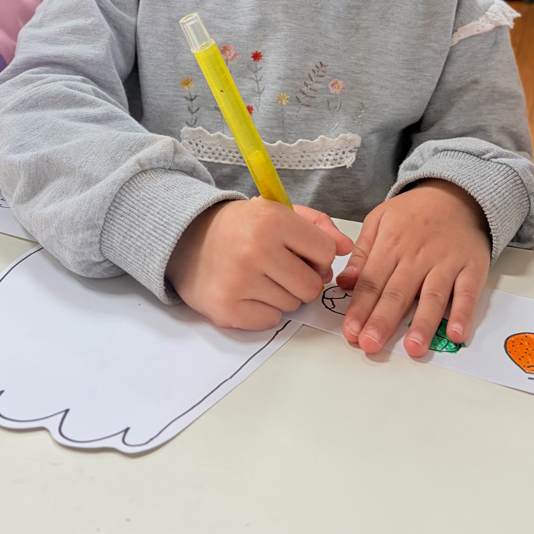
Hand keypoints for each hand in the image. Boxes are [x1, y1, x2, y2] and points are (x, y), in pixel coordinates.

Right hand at [167, 199, 353, 329]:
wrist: (186, 239)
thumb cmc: (240, 226)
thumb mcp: (277, 212)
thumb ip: (317, 226)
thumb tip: (347, 248)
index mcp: (272, 220)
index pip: (326, 252)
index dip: (320, 256)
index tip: (303, 253)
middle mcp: (256, 249)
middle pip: (312, 286)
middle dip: (304, 280)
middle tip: (282, 269)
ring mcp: (240, 281)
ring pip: (292, 305)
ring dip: (283, 295)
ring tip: (261, 277)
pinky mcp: (228, 309)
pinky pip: (271, 321)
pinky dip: (264, 310)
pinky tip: (248, 292)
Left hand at [336, 180, 490, 357]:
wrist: (457, 195)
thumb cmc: (414, 212)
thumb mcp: (380, 220)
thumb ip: (362, 253)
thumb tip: (345, 282)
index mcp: (391, 244)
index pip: (372, 281)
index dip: (360, 308)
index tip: (350, 331)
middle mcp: (418, 255)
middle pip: (398, 292)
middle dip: (383, 320)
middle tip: (371, 345)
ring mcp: (446, 262)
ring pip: (433, 296)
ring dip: (423, 324)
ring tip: (412, 348)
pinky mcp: (472, 267)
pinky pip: (468, 292)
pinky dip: (463, 313)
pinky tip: (456, 334)